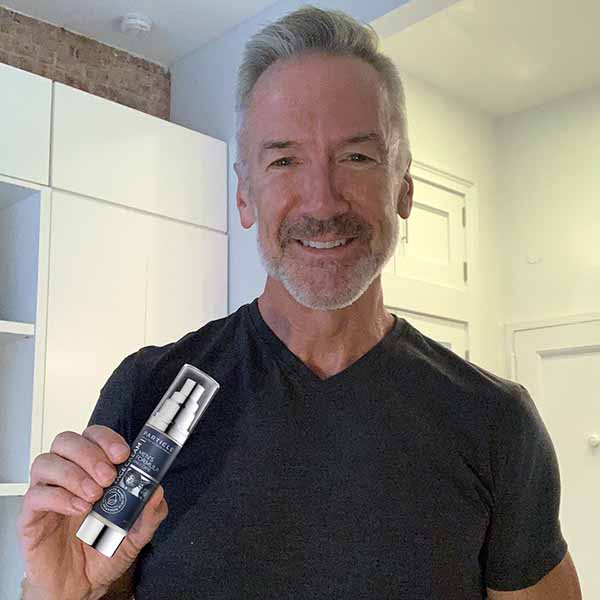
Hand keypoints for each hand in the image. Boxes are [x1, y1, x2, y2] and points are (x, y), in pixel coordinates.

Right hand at [17, 425, 168, 599]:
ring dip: (73, 474)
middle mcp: (67, 477)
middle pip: (66, 441)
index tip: (122, 454)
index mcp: (92, 471)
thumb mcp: (138, 533)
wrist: (82, 587)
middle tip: (107, 477)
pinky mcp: (31, 517)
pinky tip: (78, 509)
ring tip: (94, 496)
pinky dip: (59, 498)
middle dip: (90, 453)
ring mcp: (47, 495)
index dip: (106, 439)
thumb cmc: (104, 552)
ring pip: (46, 462)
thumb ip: (150, 512)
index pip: (92, 436)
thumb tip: (156, 490)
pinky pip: (35, 495)